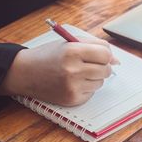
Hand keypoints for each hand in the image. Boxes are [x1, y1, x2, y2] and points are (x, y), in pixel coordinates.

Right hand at [0, 36, 118, 105]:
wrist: (25, 72)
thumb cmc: (50, 55)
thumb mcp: (70, 42)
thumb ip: (96, 46)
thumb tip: (116, 60)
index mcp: (73, 51)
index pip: (105, 55)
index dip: (105, 54)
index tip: (100, 55)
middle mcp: (73, 70)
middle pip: (106, 70)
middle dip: (102, 66)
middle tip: (89, 64)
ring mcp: (72, 86)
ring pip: (100, 82)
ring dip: (94, 77)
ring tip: (77, 72)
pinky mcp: (71, 99)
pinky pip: (91, 93)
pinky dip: (86, 87)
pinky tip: (72, 82)